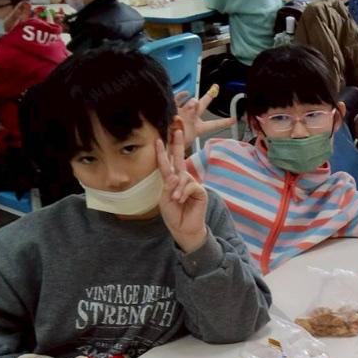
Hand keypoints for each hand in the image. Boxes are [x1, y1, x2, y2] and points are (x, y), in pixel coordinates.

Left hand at [156, 129, 208, 253]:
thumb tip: (176, 176)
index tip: (157, 139)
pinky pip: (191, 185)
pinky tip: (181, 200)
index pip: (166, 163)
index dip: (162, 152)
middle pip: (179, 158)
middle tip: (177, 129)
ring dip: (177, 188)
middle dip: (177, 143)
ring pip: (183, 176)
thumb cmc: (173, 215)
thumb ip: (168, 186)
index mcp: (171, 181)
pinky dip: (184, 192)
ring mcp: (192, 184)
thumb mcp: (164, 199)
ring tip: (175, 199)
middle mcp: (182, 179)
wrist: (183, 228)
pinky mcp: (200, 191)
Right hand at [174, 88, 233, 149]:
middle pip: (202, 106)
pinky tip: (185, 93)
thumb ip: (185, 127)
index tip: (234, 119)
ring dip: (194, 103)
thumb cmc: (174, 145)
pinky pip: (177, 99)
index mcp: (198, 128)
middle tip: (215, 89)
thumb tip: (183, 114)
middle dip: (208, 97)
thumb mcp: (183, 140)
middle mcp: (192, 118)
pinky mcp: (172, 109)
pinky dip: (181, 95)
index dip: (224, 122)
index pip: (213, 124)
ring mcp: (183, 113)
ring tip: (194, 104)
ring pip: (192, 102)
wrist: (160, 143)